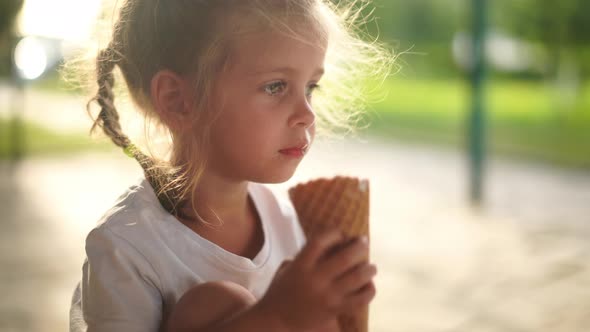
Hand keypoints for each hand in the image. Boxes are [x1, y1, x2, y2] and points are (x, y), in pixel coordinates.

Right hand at [256, 229, 376, 330]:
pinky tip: (369, 285)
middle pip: (345, 257)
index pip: (320, 241)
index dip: (334, 234)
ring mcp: (328, 296)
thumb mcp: (288, 269)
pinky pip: (360, 299)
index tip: (341, 234)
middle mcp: (316, 279)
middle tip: (364, 242)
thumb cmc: (281, 292)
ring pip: (357, 277)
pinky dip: (369, 290)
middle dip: (359, 246)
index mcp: (301, 265)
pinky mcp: (336, 310)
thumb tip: (333, 244)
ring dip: (368, 269)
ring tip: (371, 266)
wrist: (277, 321)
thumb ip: (305, 256)